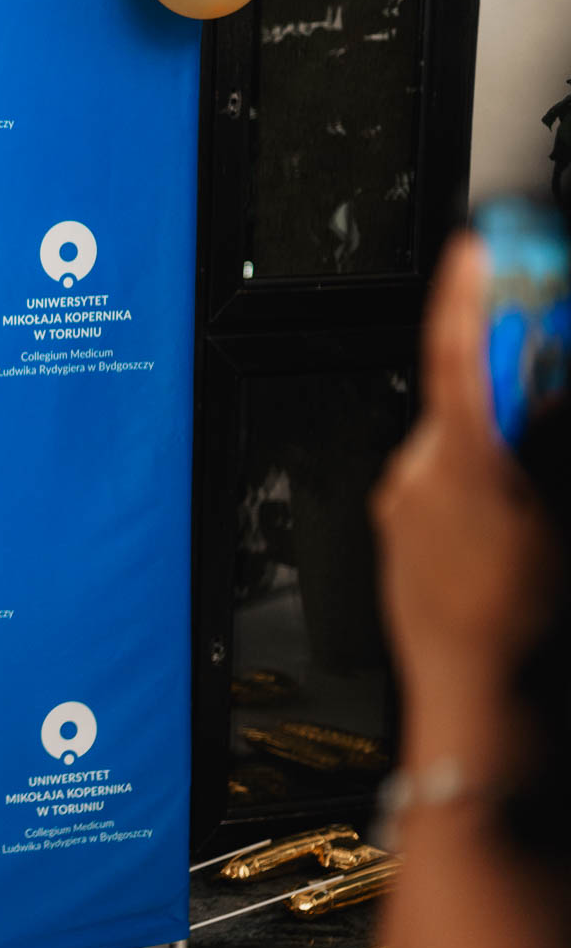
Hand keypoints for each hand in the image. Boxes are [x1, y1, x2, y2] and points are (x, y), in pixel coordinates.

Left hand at [372, 234, 555, 696]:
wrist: (479, 701)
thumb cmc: (531, 624)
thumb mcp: (565, 520)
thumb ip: (550, 444)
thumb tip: (549, 396)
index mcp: (467, 467)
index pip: (461, 356)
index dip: (467, 294)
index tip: (475, 247)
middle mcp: (420, 475)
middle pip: (468, 395)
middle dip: (513, 385)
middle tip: (542, 381)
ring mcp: (401, 500)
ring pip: (458, 439)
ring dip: (499, 443)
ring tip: (532, 503)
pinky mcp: (394, 523)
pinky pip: (439, 477)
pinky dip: (477, 477)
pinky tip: (508, 522)